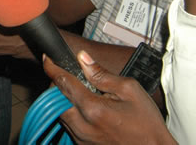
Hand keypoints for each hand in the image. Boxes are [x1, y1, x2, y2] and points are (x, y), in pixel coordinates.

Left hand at [44, 51, 175, 144]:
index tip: (48, 59)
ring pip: (60, 113)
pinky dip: (72, 115)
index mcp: (93, 109)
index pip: (63, 83)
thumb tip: (82, 58)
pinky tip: (88, 111)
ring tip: (85, 96)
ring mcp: (81, 138)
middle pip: (54, 99)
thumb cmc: (147, 123)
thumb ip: (101, 74)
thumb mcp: (130, 90)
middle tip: (71, 78)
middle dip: (58, 86)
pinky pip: (69, 126)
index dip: (52, 68)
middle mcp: (82, 126)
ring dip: (65, 101)